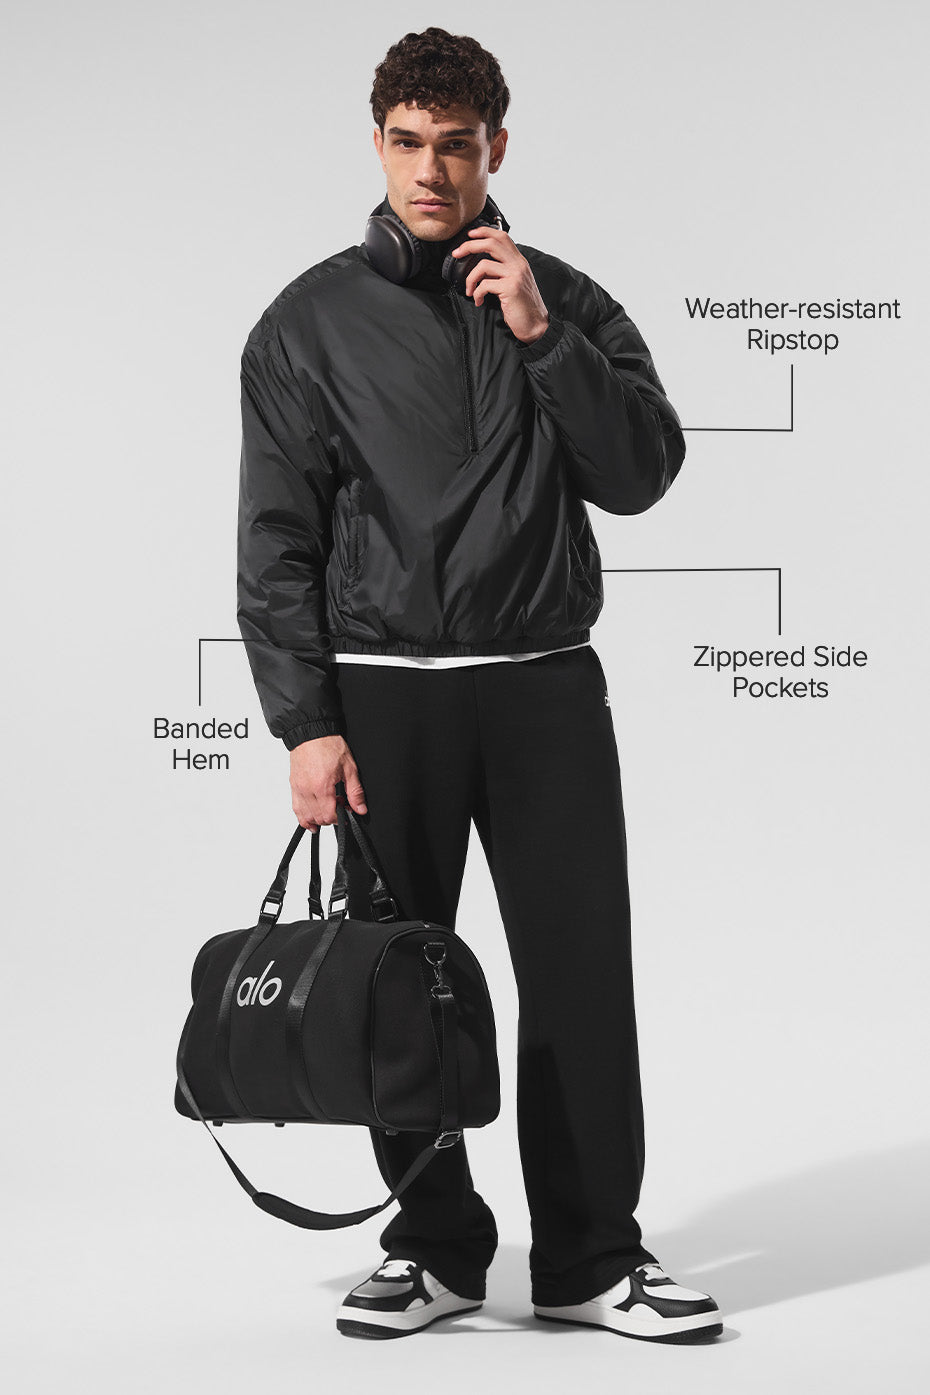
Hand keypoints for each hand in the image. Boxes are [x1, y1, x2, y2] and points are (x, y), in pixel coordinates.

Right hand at [289, 734, 367, 832]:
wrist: (311, 732)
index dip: (340, 818)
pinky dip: (303, 816)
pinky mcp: (293, 786)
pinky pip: (296, 808)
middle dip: (331, 818)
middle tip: (339, 806)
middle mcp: (307, 790)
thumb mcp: (349, 768)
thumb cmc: (328, 745)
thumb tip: (360, 808)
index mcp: (322, 786)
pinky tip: (311, 818)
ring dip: (317, 819)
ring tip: (327, 812)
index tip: (347, 810)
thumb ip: (355, 791)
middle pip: (318, 818)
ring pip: (304, 816)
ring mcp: (298, 789)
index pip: (329, 815)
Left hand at [451, 226, 549, 343]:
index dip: (484, 232)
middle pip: (491, 243)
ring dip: (470, 278)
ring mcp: (515, 275)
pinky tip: (478, 300)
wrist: (535, 325)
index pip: (502, 237)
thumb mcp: (513, 283)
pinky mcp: (510, 288)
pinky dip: (477, 293)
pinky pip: (484, 285)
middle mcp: (518, 264)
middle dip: (469, 246)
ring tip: (469, 290)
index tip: (469, 235)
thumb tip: (481, 267)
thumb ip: (501, 271)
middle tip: (457, 253)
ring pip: (483, 265)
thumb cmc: (522, 306)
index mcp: (519, 261)